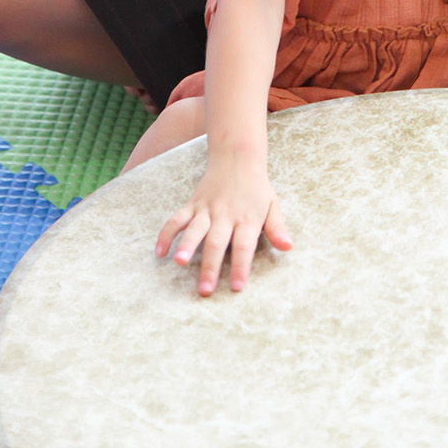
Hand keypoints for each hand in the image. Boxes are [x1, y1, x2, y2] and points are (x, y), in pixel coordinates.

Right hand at [156, 152, 291, 293]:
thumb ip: (276, 228)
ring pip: (195, 228)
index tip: (237, 288)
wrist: (237, 157)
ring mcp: (206, 208)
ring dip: (186, 245)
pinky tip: (159, 252)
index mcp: (247, 218)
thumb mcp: (272, 205)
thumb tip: (288, 247)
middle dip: (210, 266)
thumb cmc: (256, 188)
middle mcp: (225, 214)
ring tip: (178, 262)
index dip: (241, 267)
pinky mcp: (192, 203)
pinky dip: (166, 233)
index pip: (244, 246)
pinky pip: (177, 218)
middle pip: (217, 242)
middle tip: (204, 290)